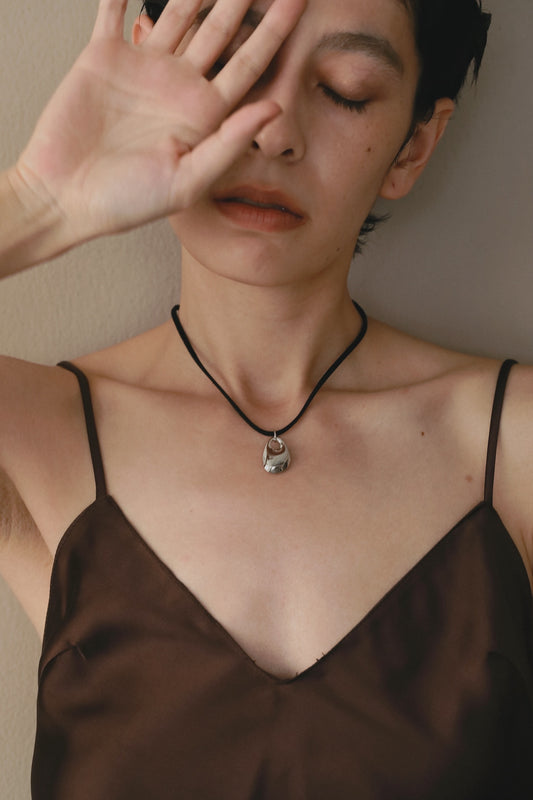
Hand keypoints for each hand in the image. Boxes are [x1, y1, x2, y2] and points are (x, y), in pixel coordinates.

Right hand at [13, 0, 305, 242]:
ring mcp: (143, 68)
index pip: (249, 63)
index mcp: (205, 114)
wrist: (66, 198)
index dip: (275, 31)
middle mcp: (179, 86)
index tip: (300, 0)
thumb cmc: (127, 202)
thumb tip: (275, 107)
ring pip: (177, 11)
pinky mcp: (103, 56)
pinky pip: (115, 9)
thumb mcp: (188, 182)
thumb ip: (230, 143)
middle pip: (220, 28)